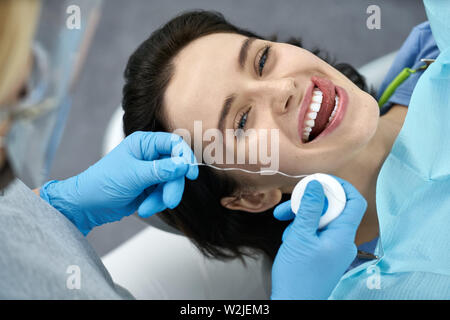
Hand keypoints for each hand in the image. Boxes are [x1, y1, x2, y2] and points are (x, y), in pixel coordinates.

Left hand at [40, 131, 197, 234]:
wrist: (87, 205)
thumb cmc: (103, 184)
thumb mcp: (134, 176)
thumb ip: (161, 170)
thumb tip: (184, 165)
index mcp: (143, 143)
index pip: (174, 144)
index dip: (185, 157)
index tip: (191, 174)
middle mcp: (149, 155)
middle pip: (175, 167)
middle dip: (172, 186)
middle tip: (169, 201)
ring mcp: (150, 171)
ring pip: (171, 183)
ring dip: (161, 198)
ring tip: (146, 208)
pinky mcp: (150, 186)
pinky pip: (163, 193)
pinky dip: (156, 203)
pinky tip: (143, 208)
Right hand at [270, 176, 366, 299]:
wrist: (294, 304)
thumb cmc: (298, 276)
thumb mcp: (300, 236)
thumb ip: (309, 208)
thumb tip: (317, 185)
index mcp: (343, 236)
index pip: (354, 201)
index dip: (340, 187)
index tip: (320, 181)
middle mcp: (343, 242)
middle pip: (332, 210)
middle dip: (309, 204)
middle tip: (289, 206)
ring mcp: (334, 250)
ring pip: (322, 222)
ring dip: (302, 219)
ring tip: (285, 226)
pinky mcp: (325, 256)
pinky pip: (318, 235)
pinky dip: (303, 232)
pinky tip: (290, 239)